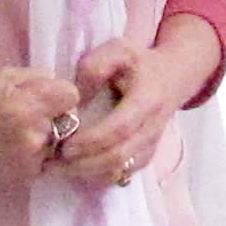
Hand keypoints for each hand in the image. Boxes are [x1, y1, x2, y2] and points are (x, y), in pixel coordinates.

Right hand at [0, 64, 86, 189]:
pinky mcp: (29, 176)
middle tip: (30, 116)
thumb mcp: (2, 78)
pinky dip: (38, 152)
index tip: (48, 98)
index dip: (61, 94)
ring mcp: (33, 159)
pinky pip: (48, 159)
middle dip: (55, 115)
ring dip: (48, 136)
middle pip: (71, 119)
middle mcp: (34, 135)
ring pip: (61, 141)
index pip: (72, 96)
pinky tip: (15, 148)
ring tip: (19, 133)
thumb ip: (35, 77)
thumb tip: (58, 84)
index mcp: (27, 106)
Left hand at [56, 38, 187, 190]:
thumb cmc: (138, 62)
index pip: (120, 128)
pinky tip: (76, 169)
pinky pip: (122, 174)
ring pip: (120, 169)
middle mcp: (152, 127)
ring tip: (58, 168)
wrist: (172, 77)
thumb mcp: (117, 50)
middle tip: (53, 162)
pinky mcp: (145, 155)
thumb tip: (76, 97)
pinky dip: (98, 176)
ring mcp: (150, 145)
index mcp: (147, 100)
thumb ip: (94, 67)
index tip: (65, 146)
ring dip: (87, 173)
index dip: (92, 140)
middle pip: (119, 156)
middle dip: (84, 163)